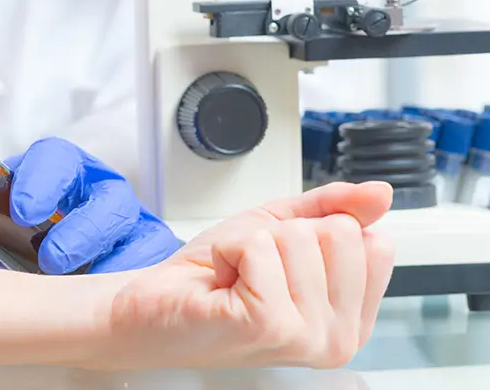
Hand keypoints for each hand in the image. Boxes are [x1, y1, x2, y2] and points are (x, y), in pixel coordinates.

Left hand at [0, 137, 182, 273]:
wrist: (63, 265)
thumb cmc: (24, 238)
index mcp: (59, 173)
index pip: (55, 159)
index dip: (40, 180)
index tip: (22, 211)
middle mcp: (99, 193)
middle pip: (106, 198)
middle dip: (80, 230)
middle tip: (51, 258)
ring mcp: (130, 225)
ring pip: (136, 236)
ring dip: (107, 263)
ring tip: (80, 289)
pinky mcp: (150, 254)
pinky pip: (154, 266)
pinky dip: (133, 282)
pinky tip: (109, 303)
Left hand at [88, 181, 394, 369]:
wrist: (153, 305)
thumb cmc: (211, 276)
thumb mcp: (278, 229)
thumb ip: (330, 209)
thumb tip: (379, 193)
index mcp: (349, 318)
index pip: (371, 240)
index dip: (313, 231)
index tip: (281, 260)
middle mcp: (336, 338)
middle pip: (339, 234)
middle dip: (282, 235)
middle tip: (252, 269)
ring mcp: (306, 337)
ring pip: (299, 237)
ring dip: (251, 244)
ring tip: (235, 276)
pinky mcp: (268, 325)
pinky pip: (260, 249)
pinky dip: (230, 251)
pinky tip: (221, 281)